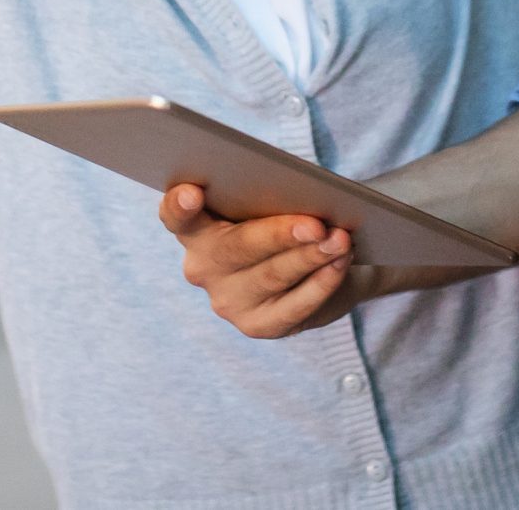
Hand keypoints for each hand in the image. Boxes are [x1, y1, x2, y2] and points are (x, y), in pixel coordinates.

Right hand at [158, 183, 363, 338]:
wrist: (314, 268)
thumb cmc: (285, 220)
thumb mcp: (273, 204)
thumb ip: (273, 196)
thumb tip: (306, 192)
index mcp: (196, 228)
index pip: (177, 216)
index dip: (180, 205)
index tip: (192, 192)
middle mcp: (203, 267)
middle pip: (237, 247)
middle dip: (279, 235)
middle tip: (316, 224)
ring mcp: (227, 301)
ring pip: (271, 275)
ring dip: (311, 257)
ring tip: (341, 240)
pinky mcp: (257, 326)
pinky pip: (292, 307)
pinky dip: (322, 283)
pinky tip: (340, 265)